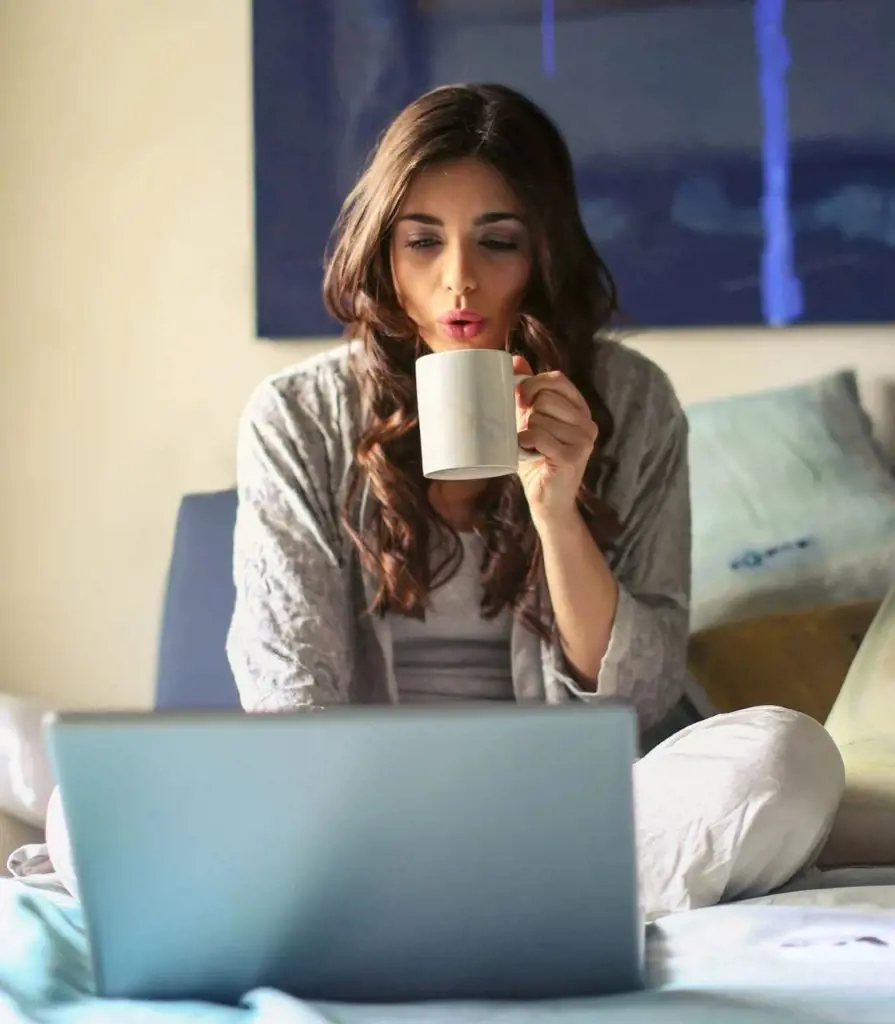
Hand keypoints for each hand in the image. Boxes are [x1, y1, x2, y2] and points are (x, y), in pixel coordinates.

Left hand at [513, 355, 597, 524]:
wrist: (547, 499)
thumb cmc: (538, 460)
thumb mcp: (531, 421)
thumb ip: (528, 393)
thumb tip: (515, 360)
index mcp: (580, 410)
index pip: (557, 379)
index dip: (533, 383)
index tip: (520, 398)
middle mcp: (587, 423)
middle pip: (546, 397)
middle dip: (528, 412)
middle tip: (527, 431)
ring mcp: (584, 440)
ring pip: (540, 417)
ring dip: (526, 432)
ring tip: (530, 447)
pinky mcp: (574, 455)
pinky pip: (539, 435)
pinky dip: (525, 442)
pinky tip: (527, 452)